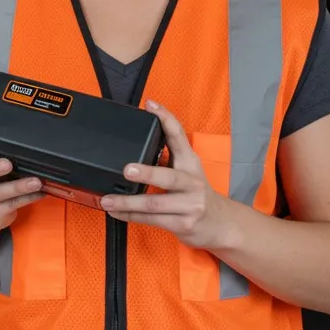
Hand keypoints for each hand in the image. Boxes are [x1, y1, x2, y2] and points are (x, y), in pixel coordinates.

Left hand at [100, 100, 232, 248]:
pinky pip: (152, 220)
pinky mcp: (182, 224)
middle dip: (147, 173)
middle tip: (127, 170)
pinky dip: (131, 216)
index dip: (166, 119)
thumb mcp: (188, 171)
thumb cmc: (196, 195)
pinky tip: (116, 212)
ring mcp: (189, 205)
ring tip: (107, 199)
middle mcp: (192, 182)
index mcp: (191, 163)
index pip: (179, 136)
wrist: (222, 224)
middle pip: (168, 177)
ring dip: (128, 202)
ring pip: (154, 203)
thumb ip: (168, 156)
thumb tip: (136, 141)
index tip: (150, 105)